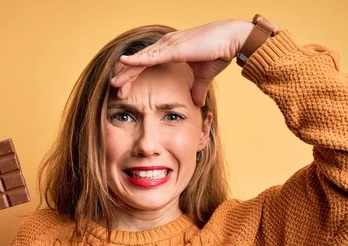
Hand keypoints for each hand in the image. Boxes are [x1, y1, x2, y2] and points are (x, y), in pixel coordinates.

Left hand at [110, 19, 253, 105]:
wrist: (233, 40)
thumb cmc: (219, 52)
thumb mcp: (204, 76)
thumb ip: (197, 89)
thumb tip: (196, 103)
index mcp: (170, 50)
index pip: (145, 64)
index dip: (133, 76)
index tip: (124, 90)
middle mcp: (165, 45)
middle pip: (139, 62)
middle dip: (125, 76)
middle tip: (114, 89)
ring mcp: (167, 45)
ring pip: (140, 60)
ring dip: (126, 72)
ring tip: (114, 82)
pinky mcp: (172, 48)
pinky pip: (150, 56)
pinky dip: (136, 60)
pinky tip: (123, 63)